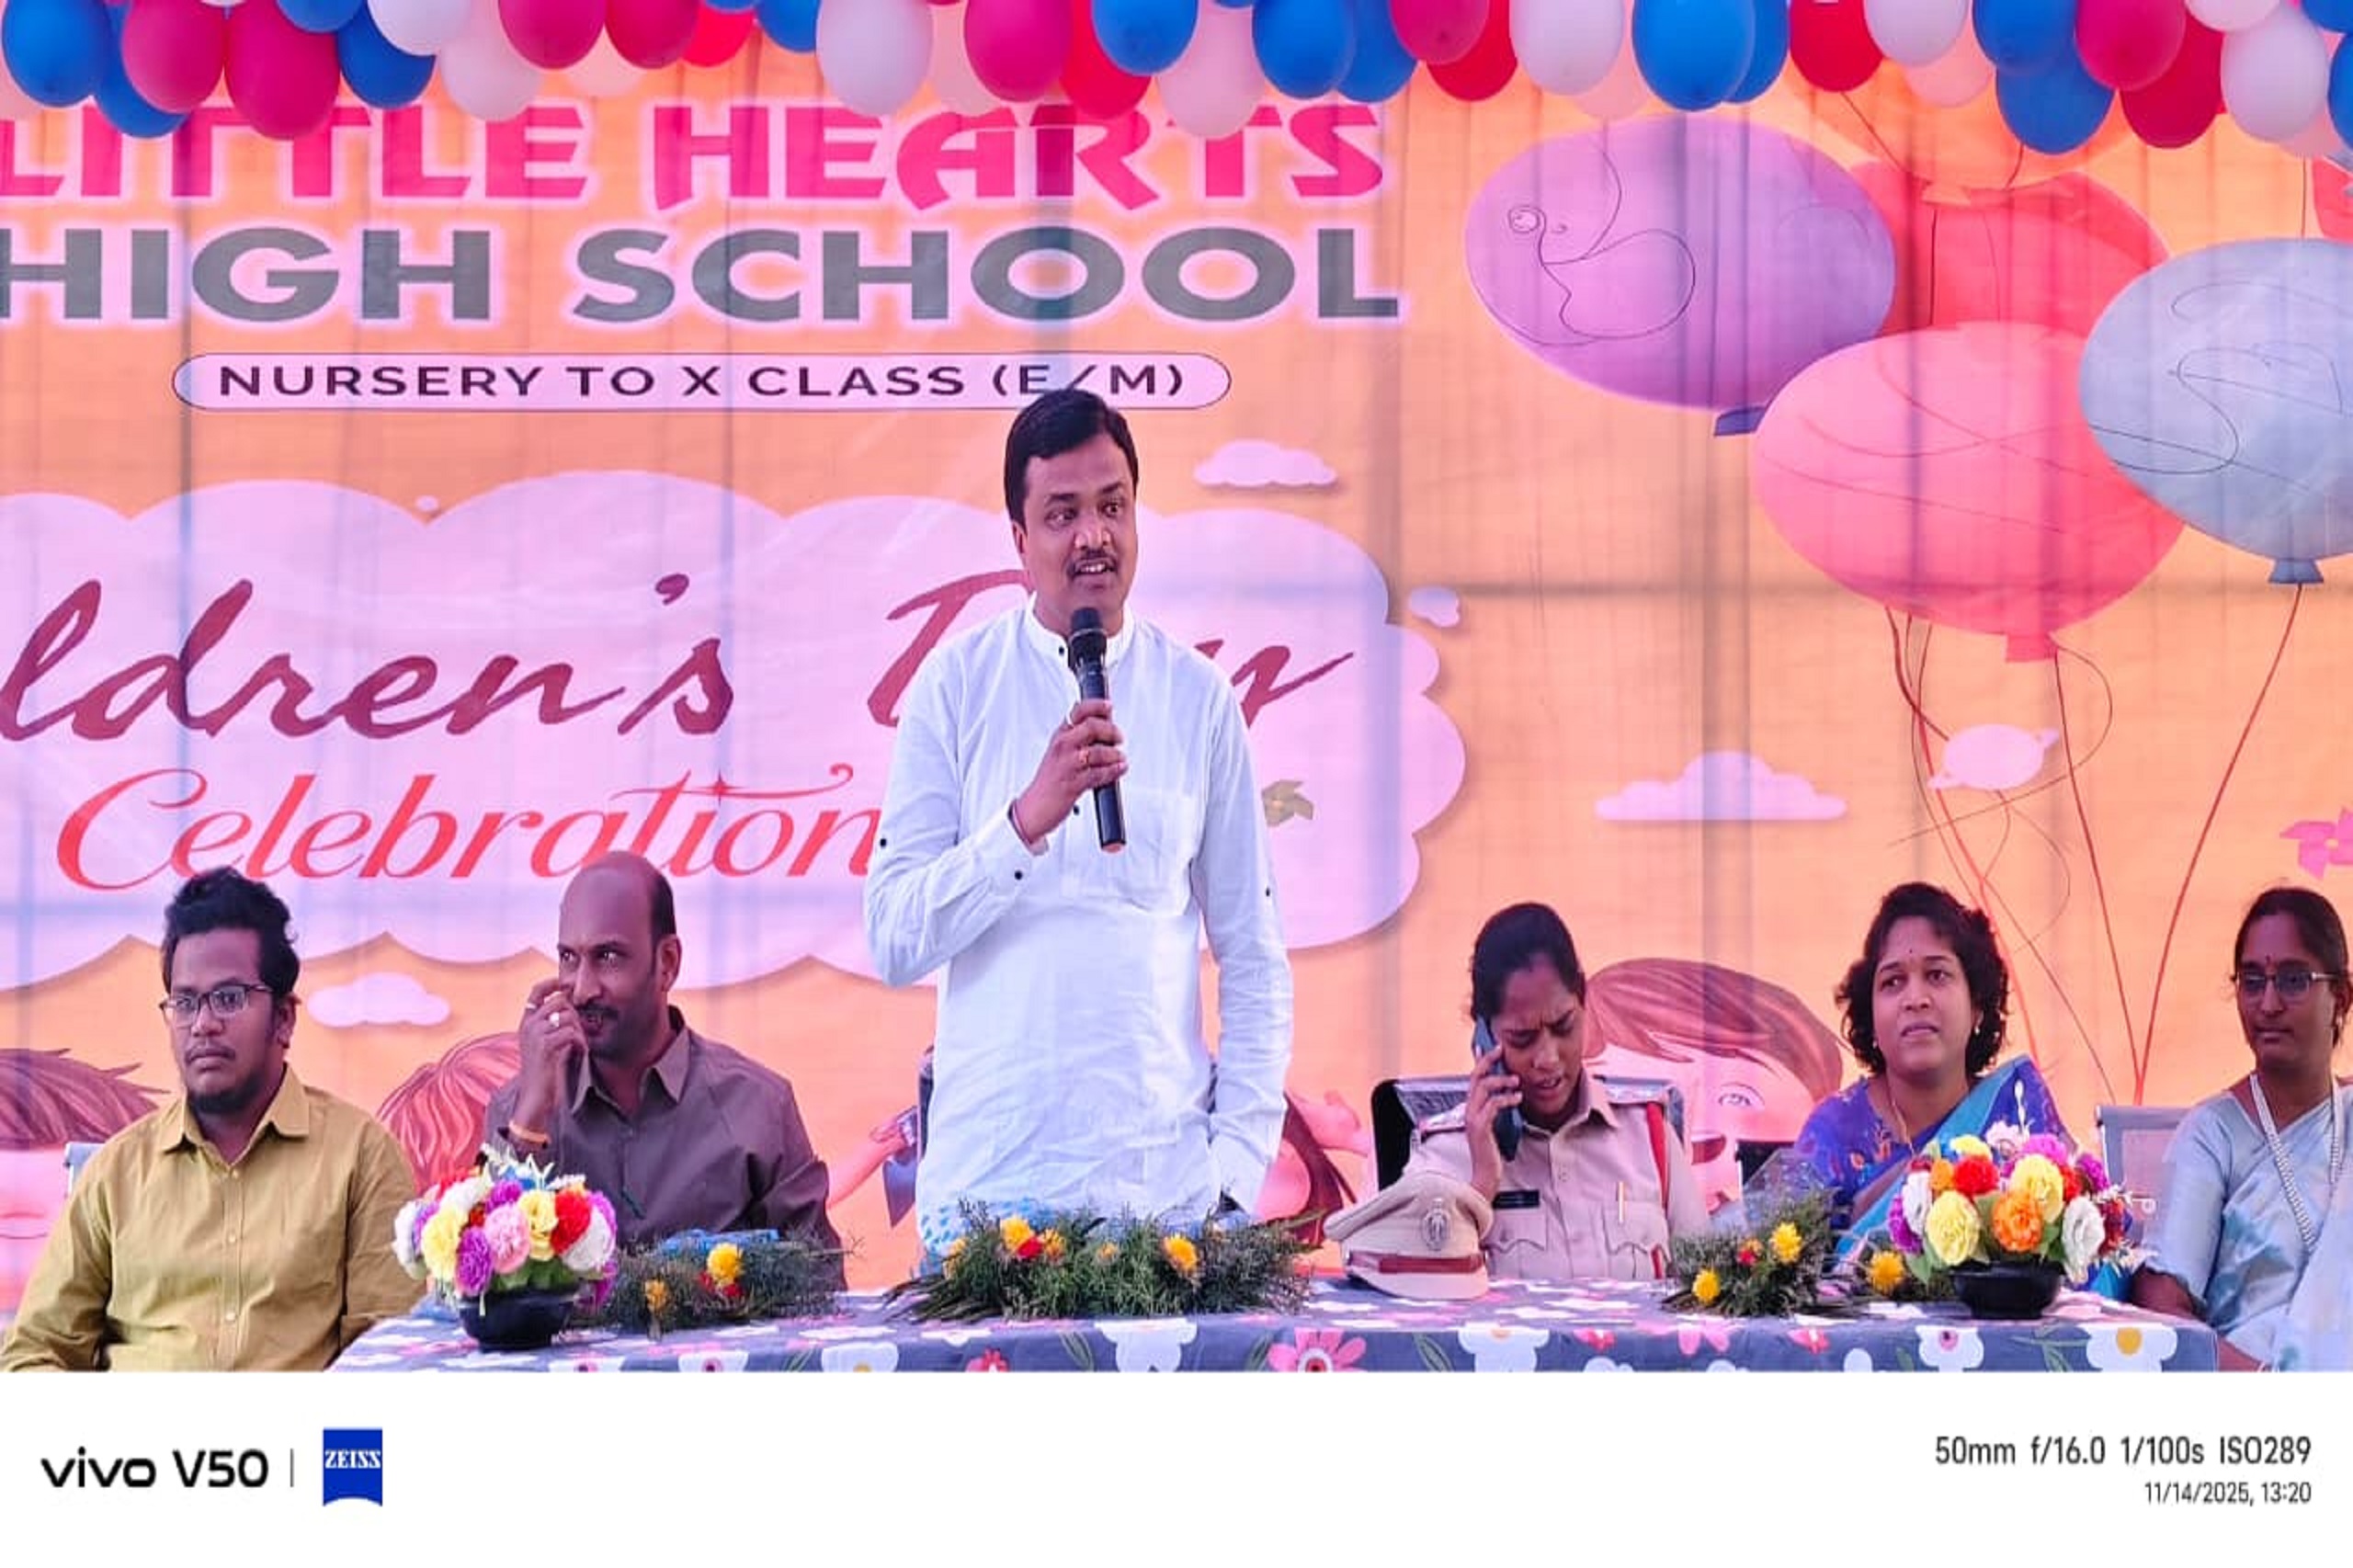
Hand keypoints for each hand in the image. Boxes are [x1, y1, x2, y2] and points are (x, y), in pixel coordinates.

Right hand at [512, 978, 584, 1131]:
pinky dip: (581, 1042)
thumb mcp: (545, 1043)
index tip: (567, 985)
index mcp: (525, 1022)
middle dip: (575, 1013)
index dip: (553, 983)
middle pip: (560, 1000)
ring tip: (580, 1044)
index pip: (536, 991)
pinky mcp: (545, 1045)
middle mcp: (528, 1024)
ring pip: (568, 1016)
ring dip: (580, 1030)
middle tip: (580, 1032)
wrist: (534, 1096)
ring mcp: (535, 1034)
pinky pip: (571, 1032)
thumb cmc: (543, 1071)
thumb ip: (554, 1025)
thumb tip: (572, 1009)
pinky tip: (580, 1052)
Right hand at [1011, 697, 1124, 843]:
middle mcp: (1062, 746)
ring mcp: (1067, 765)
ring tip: (1120, 758)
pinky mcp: (1074, 783)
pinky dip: (1114, 771)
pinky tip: (1119, 769)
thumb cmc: (1050, 780)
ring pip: (1098, 751)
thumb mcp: (1060, 752)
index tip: (1109, 706)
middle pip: (1092, 727)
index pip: (1078, 711)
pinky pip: (1099, 774)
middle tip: (1119, 738)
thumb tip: (1105, 724)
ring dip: (1115, 754)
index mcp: (1059, 736)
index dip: (1097, 706)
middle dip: (1111, 731)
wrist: (1034, 807)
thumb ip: (1080, 737)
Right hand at [1462, 1057, 1518, 1201]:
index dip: (1481, 1062)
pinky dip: (1506, 1098)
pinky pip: (1492, 1105)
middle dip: (1488, 1061)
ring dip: (1501, 1080)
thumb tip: (1505, 1096)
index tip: (1491, 1048)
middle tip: (1502, 1051)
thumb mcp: (1493, 1127)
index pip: (1474, 1079)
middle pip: (1475, 1077)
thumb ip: (1494, 1111)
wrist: (1485, 1175)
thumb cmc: (1491, 1153)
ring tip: (1516, 1081)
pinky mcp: (1480, 1126)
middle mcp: (1468, 1110)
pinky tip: (1517, 1098)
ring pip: (1483, 1087)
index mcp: (1471, 1109)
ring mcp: (1472, 1118)